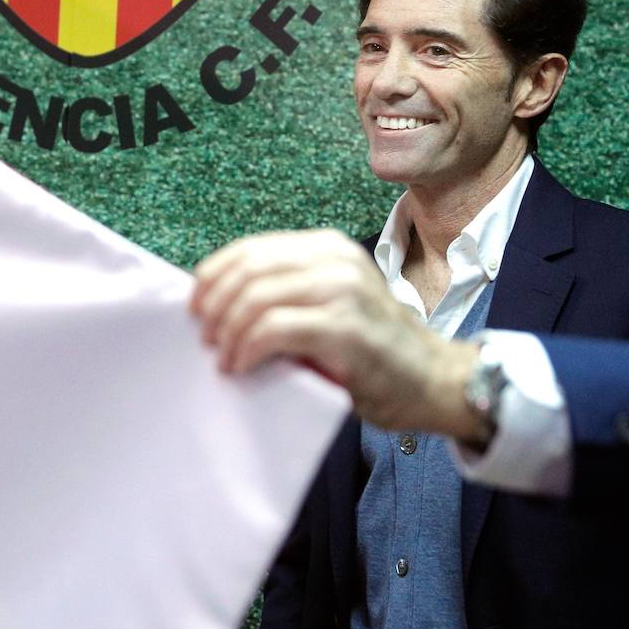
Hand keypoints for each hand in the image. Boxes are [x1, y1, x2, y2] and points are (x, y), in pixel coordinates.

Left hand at [190, 229, 484, 438]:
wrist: (433, 381)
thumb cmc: (372, 351)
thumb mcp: (326, 305)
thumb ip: (284, 295)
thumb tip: (215, 306)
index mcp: (326, 248)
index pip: (248, 249)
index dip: (211, 278)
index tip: (195, 310)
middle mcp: (335, 260)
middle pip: (246, 271)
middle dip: (213, 308)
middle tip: (206, 340)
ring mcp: (342, 290)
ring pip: (254, 299)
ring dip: (228, 333)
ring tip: (224, 359)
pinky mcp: (344, 328)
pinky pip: (273, 329)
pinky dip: (246, 349)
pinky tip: (242, 368)